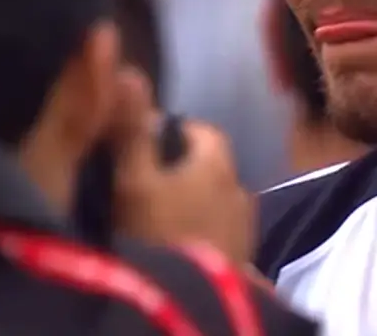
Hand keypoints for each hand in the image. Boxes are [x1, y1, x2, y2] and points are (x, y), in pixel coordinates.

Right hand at [110, 69, 254, 264]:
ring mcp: (246, 230)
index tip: (138, 146)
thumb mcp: (132, 179)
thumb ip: (130, 128)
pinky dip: (201, 235)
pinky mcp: (245, 263)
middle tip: (141, 188)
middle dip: (180, 171)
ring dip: (191, 205)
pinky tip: (177, 249)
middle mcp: (241, 189)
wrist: (195, 306)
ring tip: (155, 222)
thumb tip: (130, 70)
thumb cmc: (160, 236)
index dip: (169, 133)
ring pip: (214, 203)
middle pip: (208, 168)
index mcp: (218, 162)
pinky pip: (220, 235)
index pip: (200, 130)